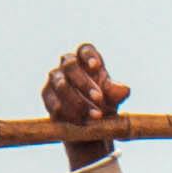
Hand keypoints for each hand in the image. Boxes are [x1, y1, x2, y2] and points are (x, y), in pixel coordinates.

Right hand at [43, 43, 129, 169]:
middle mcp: (67, 66)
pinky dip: (70, 114)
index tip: (96, 66)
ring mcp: (55, 80)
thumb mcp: (113, 97)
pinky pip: (55, 104)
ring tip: (95, 116)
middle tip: (99, 99)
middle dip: (84, 83)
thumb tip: (124, 89)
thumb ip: (117, 91)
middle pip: (70, 66)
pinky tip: (82, 122)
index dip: (88, 56)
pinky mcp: (48, 97)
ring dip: (78, 102)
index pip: (84, 50)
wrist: (89, 122)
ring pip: (61, 85)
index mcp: (85, 59)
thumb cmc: (103, 102)